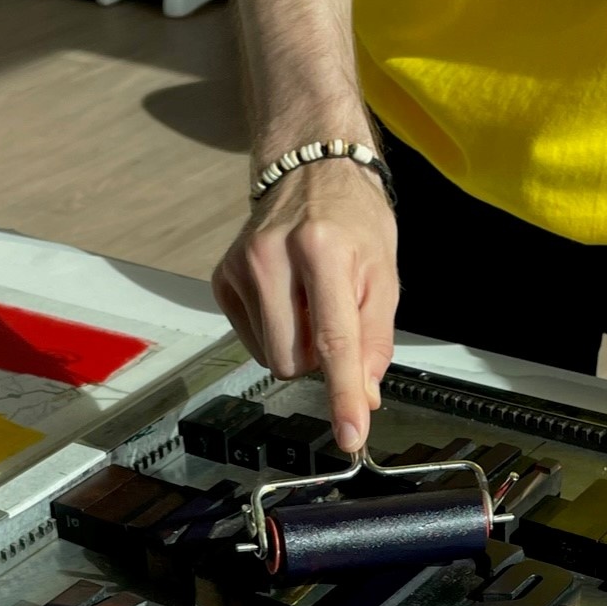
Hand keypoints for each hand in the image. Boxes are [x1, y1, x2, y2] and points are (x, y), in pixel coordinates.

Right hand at [213, 159, 398, 453]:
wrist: (311, 170)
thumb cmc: (352, 221)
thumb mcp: (383, 276)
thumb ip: (375, 342)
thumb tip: (362, 397)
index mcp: (324, 250)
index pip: (335, 342)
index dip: (343, 396)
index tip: (349, 435)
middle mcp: (274, 256)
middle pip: (294, 361)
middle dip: (319, 358)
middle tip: (333, 317)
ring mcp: (242, 266)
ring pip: (271, 357)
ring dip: (296, 346)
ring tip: (309, 303)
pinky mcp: (223, 277)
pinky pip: (251, 342)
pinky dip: (275, 332)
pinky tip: (285, 299)